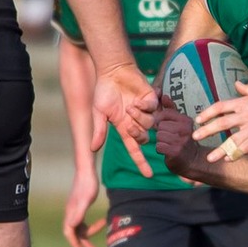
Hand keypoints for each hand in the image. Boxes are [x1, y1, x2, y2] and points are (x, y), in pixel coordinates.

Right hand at [61, 171, 104, 246]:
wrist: (86, 171)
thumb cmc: (87, 184)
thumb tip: (71, 226)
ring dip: (87, 235)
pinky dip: (89, 226)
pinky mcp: (80, 206)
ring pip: (79, 228)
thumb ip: (78, 213)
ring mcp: (75, 210)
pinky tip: (99, 225)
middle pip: (74, 232)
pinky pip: (82, 221)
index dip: (75, 244)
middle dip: (83, 243)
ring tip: (97, 241)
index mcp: (71, 213)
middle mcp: (71, 213)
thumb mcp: (85, 200)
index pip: (69, 233)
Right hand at [91, 61, 156, 178]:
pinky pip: (154, 110)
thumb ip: (98, 130)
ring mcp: (145, 110)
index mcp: (124, 127)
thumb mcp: (98, 112)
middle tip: (128, 123)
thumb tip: (93, 149)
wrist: (113, 70)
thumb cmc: (104, 91)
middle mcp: (136, 121)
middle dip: (138, 134)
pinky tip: (137, 100)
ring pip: (150, 124)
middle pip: (144, 138)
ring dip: (140, 118)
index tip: (149, 175)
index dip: (141, 162)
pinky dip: (146, 107)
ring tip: (130, 107)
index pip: (134, 149)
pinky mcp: (152, 99)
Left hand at [154, 109, 205, 178]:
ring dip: (161, 141)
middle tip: (169, 138)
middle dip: (161, 132)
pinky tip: (168, 151)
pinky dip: (161, 150)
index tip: (167, 127)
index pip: (165, 114)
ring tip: (170, 144)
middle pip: (160, 126)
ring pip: (159, 136)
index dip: (161, 120)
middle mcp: (186, 129)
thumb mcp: (180, 123)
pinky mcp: (176, 152)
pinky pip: (159, 146)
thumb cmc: (183, 139)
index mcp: (186, 120)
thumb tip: (163, 95)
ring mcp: (181, 141)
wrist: (192, 161)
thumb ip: (170, 109)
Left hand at [195, 83, 247, 161]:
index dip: (207, 113)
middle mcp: (246, 115)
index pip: (220, 107)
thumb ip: (247, 89)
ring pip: (233, 140)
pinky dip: (237, 154)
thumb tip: (237, 84)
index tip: (198, 120)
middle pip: (222, 123)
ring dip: (220, 150)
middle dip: (207, 131)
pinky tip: (229, 160)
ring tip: (210, 158)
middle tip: (195, 137)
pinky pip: (246, 148)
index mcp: (244, 102)